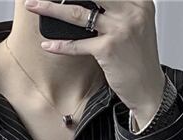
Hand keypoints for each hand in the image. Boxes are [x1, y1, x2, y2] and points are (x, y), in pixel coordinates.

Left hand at [23, 0, 166, 124]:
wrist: (148, 89)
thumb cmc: (140, 59)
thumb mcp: (138, 25)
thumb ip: (119, 8)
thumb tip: (88, 2)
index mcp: (140, 1)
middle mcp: (132, 11)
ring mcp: (120, 29)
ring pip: (78, 13)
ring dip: (51, 8)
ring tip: (33, 5)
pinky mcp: (109, 49)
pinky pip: (78, 44)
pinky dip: (60, 45)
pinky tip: (48, 45)